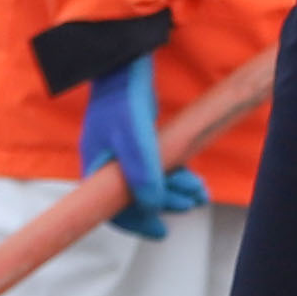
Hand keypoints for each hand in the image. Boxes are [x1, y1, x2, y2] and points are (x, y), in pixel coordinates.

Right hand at [79, 58, 206, 242]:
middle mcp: (107, 164)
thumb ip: (143, 172)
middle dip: (166, 203)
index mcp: (97, 168)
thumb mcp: (134, 137)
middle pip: (136, 197)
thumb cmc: (123, 98)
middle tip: (192, 203)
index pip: (112, 209)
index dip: (137, 223)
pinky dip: (174, 173)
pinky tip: (192, 177)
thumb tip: (153, 205)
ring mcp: (122, 152)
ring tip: (200, 192)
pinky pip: (156, 167)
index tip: (161, 232)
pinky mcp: (138, 141)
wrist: (124, 64)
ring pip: (150, 182)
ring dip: (175, 189)